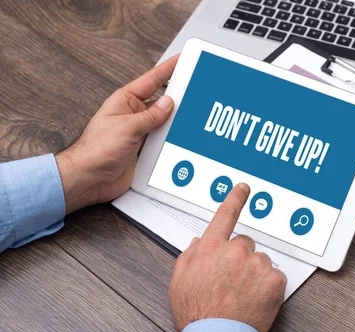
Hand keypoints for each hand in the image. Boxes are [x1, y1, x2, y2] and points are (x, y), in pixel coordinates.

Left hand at [56, 55, 179, 213]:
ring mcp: (141, 134)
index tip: (182, 60)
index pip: (151, 80)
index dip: (168, 69)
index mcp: (125, 101)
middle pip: (162, 103)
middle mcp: (134, 116)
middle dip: (178, 98)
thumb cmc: (95, 150)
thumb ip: (150, 115)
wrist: (89, 179)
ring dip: (176, 125)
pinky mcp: (145, 151)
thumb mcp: (127, 127)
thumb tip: (168, 103)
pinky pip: (164, 143)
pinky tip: (182, 141)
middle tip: (196, 91)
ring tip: (191, 119)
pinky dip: (173, 143)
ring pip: (166, 124)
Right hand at [168, 183, 286, 331]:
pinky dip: (269, 287)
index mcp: (211, 248)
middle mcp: (235, 251)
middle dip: (241, 258)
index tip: (243, 188)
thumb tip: (199, 244)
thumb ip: (189, 257)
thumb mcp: (179, 282)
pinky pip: (275, 277)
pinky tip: (255, 300)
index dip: (235, 199)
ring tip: (243, 295)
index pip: (225, 216)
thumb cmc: (197, 314)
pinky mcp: (275, 280)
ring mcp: (257, 265)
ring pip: (261, 261)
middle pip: (245, 244)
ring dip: (255, 273)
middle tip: (233, 281)